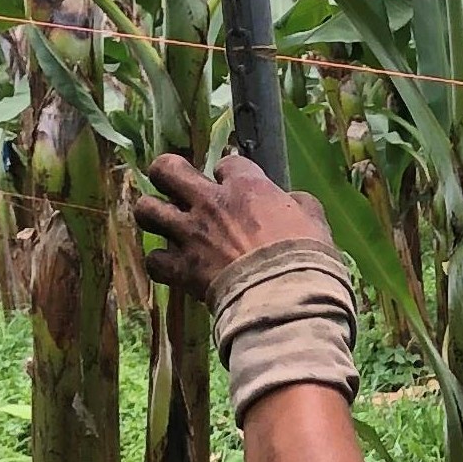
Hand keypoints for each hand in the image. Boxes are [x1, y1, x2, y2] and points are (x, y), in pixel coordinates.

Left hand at [138, 150, 331, 298]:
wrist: (287, 298)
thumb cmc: (307, 260)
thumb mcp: (315, 222)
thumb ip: (300, 205)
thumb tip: (295, 201)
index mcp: (247, 187)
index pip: (228, 163)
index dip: (229, 173)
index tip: (233, 185)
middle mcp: (211, 204)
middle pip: (166, 169)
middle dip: (167, 174)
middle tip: (176, 186)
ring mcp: (192, 235)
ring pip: (147, 209)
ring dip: (153, 214)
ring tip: (164, 222)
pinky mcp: (182, 269)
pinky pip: (154, 259)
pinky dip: (161, 262)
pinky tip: (171, 265)